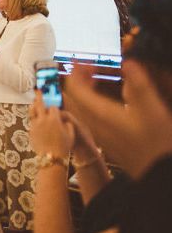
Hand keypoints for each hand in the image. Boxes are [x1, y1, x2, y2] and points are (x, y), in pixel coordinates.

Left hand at [29, 91, 73, 158]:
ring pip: (33, 111)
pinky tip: (35, 118)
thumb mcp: (70, 134)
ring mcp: (36, 124)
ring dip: (34, 105)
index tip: (54, 106)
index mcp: (54, 119)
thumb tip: (64, 119)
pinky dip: (34, 118)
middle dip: (39, 96)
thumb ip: (68, 124)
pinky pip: (32, 121)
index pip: (53, 107)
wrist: (51, 158)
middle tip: (38, 90)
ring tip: (34, 102)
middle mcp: (43, 119)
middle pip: (40, 104)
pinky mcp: (31, 130)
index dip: (54, 107)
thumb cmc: (64, 147)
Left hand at [65, 60, 171, 177]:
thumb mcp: (152, 109)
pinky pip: (86, 115)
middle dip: (77, 78)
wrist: (158, 172)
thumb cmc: (156, 142)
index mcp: (100, 113)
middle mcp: (93, 123)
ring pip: (78, 106)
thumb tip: (128, 63)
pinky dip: (87, 101)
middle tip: (88, 66)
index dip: (76, 71)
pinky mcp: (103, 138)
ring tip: (93, 77)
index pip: (75, 88)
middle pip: (73, 96)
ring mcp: (97, 132)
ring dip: (82, 89)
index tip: (84, 60)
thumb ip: (139, 85)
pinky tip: (102, 97)